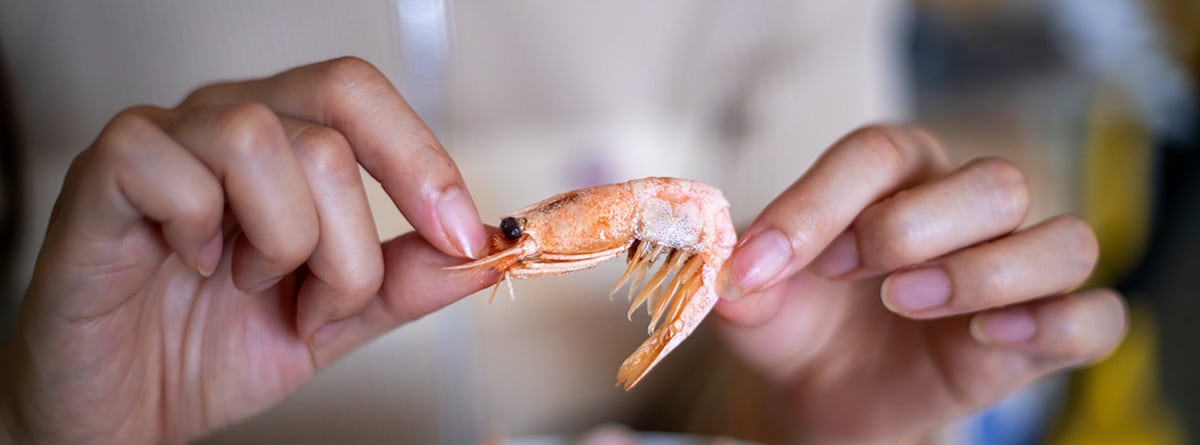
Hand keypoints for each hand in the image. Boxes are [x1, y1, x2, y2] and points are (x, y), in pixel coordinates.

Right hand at [1, 57, 493, 444]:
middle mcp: (224, 126)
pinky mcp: (102, 177)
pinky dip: (200, 234)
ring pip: (261, 141)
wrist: (116, 412)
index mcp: (283, 144)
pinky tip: (189, 268)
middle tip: (326, 299)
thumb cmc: (205, 351)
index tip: (460, 236)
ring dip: (280, 242)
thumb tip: (482, 248)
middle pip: (329, 125)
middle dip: (351, 238)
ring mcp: (163, 144)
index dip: (422, 160)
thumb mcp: (333, 320)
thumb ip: (404, 281)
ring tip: (249, 286)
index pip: (362, 99)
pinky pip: (172, 167)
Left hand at [715, 126, 1126, 443]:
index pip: (880, 154)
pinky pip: (1096, 317)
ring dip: (986, 273)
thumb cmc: (797, 325)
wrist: (824, 394)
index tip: (762, 260)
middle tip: (842, 273)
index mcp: (894, 175)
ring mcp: (1012, 269)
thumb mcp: (755, 305)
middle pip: (992, 183)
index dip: (821, 202)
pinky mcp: (1039, 336)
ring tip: (906, 303)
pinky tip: (988, 338)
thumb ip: (743, 281)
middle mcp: (965, 208)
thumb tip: (728, 270)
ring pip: (1063, 240)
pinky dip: (1057, 324)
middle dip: (912, 228)